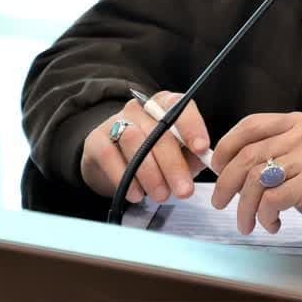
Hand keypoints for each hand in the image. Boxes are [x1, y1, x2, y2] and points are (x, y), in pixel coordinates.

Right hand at [80, 92, 209, 203]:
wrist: (110, 161)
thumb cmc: (153, 156)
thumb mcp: (177, 154)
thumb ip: (191, 156)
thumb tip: (205, 162)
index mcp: (164, 105)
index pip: (179, 105)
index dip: (192, 126)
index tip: (201, 148)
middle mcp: (140, 108)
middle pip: (159, 130)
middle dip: (174, 164)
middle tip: (184, 191)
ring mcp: (115, 121)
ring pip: (135, 141)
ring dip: (151, 173)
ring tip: (161, 196)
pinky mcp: (96, 140)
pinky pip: (110, 156)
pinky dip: (125, 177)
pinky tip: (136, 194)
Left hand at [210, 112, 301, 248]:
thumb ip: (273, 152)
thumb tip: (228, 165)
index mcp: (300, 122)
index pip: (251, 125)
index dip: (226, 146)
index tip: (217, 167)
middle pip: (248, 155)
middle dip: (226, 182)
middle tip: (221, 201)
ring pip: (256, 179)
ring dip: (245, 207)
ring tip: (248, 222)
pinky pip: (273, 199)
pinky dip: (265, 216)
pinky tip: (273, 223)